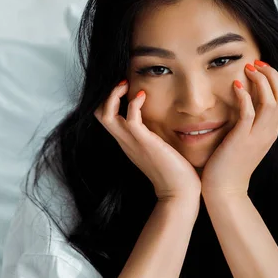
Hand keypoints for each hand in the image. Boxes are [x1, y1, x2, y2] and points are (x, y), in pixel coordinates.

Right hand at [94, 81, 201, 201]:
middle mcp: (125, 142)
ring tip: (126, 85)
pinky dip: (133, 103)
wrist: (179, 192)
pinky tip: (143, 96)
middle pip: (99, 114)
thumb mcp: (159, 149)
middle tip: (123, 84)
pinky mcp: (143, 142)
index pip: (106, 118)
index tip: (126, 89)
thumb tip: (163, 123)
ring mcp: (131, 142)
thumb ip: (154, 136)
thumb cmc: (174, 173)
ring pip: (105, 114)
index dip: (110, 101)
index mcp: (127, 143)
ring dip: (113, 95)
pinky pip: (129, 118)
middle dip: (107, 95)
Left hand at [200, 60, 277, 196]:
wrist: (225, 191)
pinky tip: (235, 86)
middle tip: (256, 62)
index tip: (260, 68)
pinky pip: (249, 111)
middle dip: (271, 74)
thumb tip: (242, 104)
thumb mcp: (245, 141)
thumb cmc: (229, 166)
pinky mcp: (243, 139)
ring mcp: (258, 136)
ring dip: (261, 81)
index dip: (274, 79)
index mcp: (271, 131)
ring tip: (248, 69)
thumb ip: (248, 124)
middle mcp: (269, 132)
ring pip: (272, 100)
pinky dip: (245, 96)